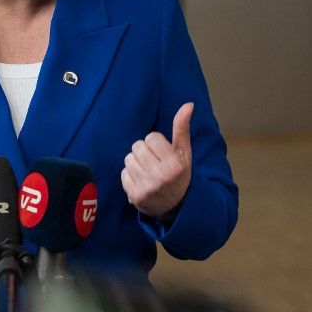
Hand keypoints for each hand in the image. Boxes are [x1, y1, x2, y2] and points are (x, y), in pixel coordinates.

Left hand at [121, 102, 192, 217]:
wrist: (177, 207)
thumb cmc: (180, 174)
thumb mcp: (185, 153)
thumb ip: (182, 128)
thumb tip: (188, 104)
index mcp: (174, 165)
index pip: (151, 137)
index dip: (156, 144)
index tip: (163, 154)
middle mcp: (160, 177)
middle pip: (137, 147)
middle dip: (145, 152)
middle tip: (154, 163)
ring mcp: (146, 188)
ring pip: (128, 159)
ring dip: (136, 163)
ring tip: (148, 172)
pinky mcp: (134, 197)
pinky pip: (123, 174)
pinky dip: (130, 176)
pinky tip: (142, 181)